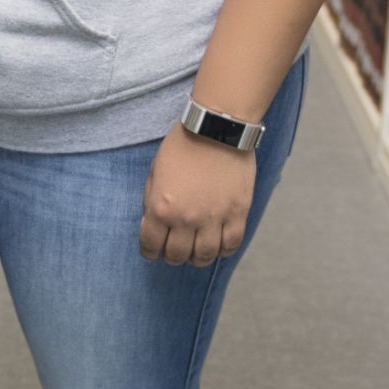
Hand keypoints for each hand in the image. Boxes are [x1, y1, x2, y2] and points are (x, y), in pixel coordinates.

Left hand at [138, 124, 255, 266]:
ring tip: (196, 252)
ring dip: (198, 258)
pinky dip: (223, 251)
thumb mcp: (154, 173)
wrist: (215, 129)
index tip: (152, 251)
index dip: (150, 252)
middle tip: (175, 251)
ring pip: (205, 256)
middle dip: (172, 256)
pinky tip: (217, 245)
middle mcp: (186, 219)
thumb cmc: (181, 147)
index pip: (151, 246)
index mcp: (161, 209)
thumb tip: (152, 224)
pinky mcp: (238, 213)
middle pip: (178, 255)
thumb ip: (151, 202)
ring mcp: (214, 218)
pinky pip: (231, 244)